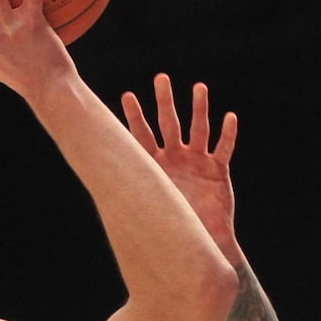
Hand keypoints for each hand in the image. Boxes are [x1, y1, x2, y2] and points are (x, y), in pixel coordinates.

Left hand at [121, 74, 242, 265]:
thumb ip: (127, 189)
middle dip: (165, 101)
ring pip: (199, 130)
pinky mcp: (218, 171)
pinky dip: (227, 134)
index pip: (142, 135)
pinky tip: (229, 117)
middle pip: (170, 123)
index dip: (135, 117)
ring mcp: (197, 162)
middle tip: (160, 79)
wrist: (199, 241)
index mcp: (155, 165)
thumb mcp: (145, 202)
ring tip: (198, 88)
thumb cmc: (169, 224)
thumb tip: (91, 177)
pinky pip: (223, 149)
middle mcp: (175, 158)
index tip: (127, 96)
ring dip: (199, 109)